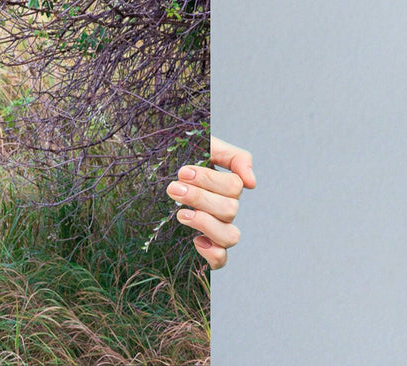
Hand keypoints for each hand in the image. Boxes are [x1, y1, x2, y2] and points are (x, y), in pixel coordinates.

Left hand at [171, 135, 255, 268]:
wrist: (154, 172)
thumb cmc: (181, 158)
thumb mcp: (206, 146)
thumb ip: (234, 157)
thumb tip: (251, 183)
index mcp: (227, 186)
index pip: (234, 186)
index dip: (209, 180)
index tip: (183, 172)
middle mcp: (225, 209)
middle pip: (230, 209)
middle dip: (199, 198)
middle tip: (173, 189)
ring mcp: (217, 229)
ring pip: (230, 236)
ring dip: (205, 223)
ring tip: (181, 214)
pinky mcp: (205, 247)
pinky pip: (221, 260)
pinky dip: (212, 253)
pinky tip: (195, 241)